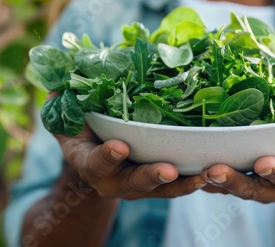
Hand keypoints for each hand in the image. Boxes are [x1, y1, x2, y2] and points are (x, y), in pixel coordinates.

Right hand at [47, 94, 205, 199]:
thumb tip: (60, 85)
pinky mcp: (159, 183)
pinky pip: (177, 185)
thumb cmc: (82, 130)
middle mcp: (113, 180)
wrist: (97, 155)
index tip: (119, 146)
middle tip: (167, 170)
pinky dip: (194, 179)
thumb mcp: (67, 116)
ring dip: (182, 184)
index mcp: (88, 162)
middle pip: (132, 182)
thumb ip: (63, 102)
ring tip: (203, 175)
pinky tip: (215, 171)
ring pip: (161, 189)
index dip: (106, 156)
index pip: (95, 162)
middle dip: (150, 176)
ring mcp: (138, 185)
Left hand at [201, 106, 274, 202]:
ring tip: (195, 170)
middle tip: (213, 170)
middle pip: (254, 188)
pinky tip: (187, 167)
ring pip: (235, 187)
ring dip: (215, 181)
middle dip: (233, 181)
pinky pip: (224, 183)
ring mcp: (259, 186)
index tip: (263, 164)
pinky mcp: (244, 181)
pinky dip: (207, 179)